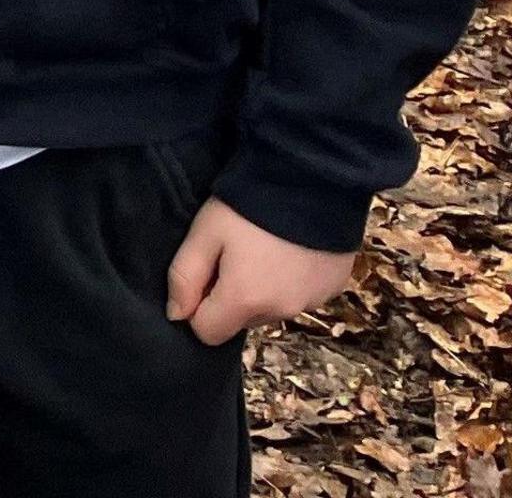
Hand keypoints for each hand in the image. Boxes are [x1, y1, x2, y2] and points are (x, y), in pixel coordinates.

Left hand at [165, 197, 357, 344]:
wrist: (312, 178)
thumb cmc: (249, 205)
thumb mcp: (205, 232)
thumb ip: (184, 277)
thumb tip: (177, 315)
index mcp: (245, 301)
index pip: (208, 333)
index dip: (199, 307)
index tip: (205, 274)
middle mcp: (282, 311)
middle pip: (242, 320)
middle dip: (233, 297)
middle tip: (235, 253)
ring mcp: (312, 302)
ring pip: (272, 309)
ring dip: (264, 289)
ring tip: (265, 247)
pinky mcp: (334, 288)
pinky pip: (301, 295)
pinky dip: (292, 280)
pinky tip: (292, 248)